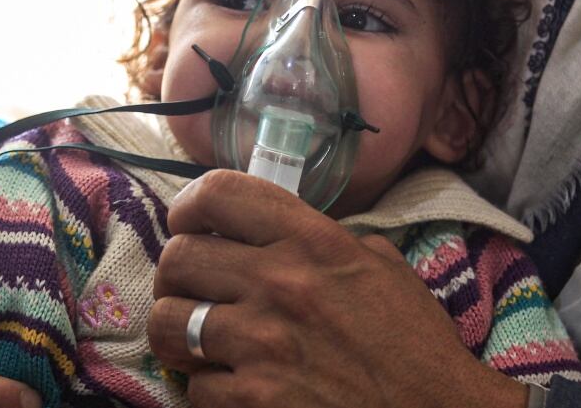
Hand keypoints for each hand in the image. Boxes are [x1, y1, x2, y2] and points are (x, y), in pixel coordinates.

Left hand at [149, 170, 527, 407]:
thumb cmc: (413, 343)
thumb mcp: (381, 266)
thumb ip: (323, 240)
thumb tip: (275, 233)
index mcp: (314, 241)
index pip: (220, 193)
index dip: (191, 206)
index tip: (191, 224)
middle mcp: (281, 282)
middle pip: (178, 256)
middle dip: (177, 273)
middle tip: (192, 289)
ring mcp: (262, 344)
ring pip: (167, 322)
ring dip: (177, 332)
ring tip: (198, 340)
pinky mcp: (252, 400)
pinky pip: (193, 387)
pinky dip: (208, 390)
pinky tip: (236, 387)